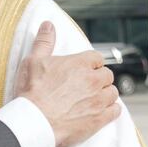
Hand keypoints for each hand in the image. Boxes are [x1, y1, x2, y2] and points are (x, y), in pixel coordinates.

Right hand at [15, 21, 119, 146]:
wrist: (34, 121)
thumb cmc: (32, 91)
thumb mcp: (33, 61)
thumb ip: (44, 42)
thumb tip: (48, 25)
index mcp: (79, 64)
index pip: (96, 58)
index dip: (89, 63)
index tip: (82, 69)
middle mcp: (93, 80)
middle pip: (107, 75)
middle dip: (98, 78)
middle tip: (84, 85)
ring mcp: (99, 100)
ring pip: (112, 92)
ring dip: (105, 94)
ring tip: (91, 98)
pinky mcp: (100, 118)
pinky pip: (115, 111)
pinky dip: (110, 110)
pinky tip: (100, 110)